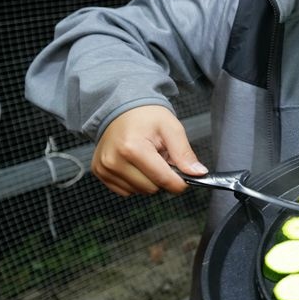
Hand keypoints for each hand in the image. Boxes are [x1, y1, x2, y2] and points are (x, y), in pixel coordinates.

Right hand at [91, 105, 206, 195]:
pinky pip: (126, 190)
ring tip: (147, 158)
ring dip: (148, 179)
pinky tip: (135, 164)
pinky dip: (135, 181)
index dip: (180, 182)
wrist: (121, 108)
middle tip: (161, 157)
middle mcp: (114, 161)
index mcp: (132, 148)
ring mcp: (105, 168)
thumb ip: (184, 153)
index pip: (163, 180)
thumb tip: (198, 173)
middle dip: (162, 177)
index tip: (186, 176)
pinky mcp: (100, 173)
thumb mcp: (171, 128)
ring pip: (139, 191)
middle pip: (152, 188)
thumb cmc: (147, 116)